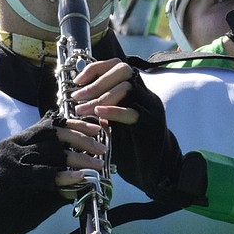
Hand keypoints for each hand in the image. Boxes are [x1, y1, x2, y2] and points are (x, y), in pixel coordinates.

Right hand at [0, 113, 107, 233]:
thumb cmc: (18, 204)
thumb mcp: (44, 183)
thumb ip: (63, 171)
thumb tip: (92, 166)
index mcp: (19, 141)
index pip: (50, 124)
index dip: (75, 125)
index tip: (98, 130)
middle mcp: (12, 145)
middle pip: (52, 134)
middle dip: (80, 140)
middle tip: (101, 150)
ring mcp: (8, 160)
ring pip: (48, 152)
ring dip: (77, 159)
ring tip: (95, 166)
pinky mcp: (7, 177)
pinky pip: (41, 174)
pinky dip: (63, 176)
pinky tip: (79, 179)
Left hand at [71, 59, 206, 207]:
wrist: (155, 169)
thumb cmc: (131, 146)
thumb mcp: (112, 121)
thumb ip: (101, 108)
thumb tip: (78, 99)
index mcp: (135, 90)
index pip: (117, 65)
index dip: (95, 68)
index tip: (77, 81)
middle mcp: (144, 94)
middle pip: (123, 70)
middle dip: (96, 81)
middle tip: (78, 97)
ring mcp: (150, 107)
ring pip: (127, 88)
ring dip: (100, 97)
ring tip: (83, 110)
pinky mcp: (151, 124)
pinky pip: (133, 112)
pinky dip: (113, 111)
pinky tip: (99, 114)